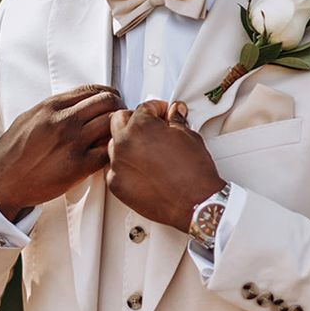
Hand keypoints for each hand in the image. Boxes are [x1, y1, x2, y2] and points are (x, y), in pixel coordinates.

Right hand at [0, 85, 125, 220]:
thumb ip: (55, 107)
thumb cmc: (14, 151)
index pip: (92, 90)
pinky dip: (113, 151)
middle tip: (118, 116)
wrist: (1, 181)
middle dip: (117, 107)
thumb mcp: (30, 117)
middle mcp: (64, 121)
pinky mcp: (78, 166)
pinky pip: (108, 152)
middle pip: (107, 102)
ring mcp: (73, 143)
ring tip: (115, 135)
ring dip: (118, 128)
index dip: (107, 92)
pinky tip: (108, 153)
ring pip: (112, 124)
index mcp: (52, 106)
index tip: (112, 98)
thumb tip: (78, 100)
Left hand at [107, 100, 225, 232]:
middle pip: (119, 120)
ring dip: (128, 143)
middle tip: (151, 126)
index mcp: (141, 126)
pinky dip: (125, 166)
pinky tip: (142, 168)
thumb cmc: (194, 173)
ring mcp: (118, 165)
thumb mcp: (188, 137)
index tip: (162, 113)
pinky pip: (115, 168)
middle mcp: (124, 143)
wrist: (195, 203)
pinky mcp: (116, 184)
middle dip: (135, 120)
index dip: (157, 108)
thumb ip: (176, 121)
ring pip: (114, 144)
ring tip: (147, 149)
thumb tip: (174, 114)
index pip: (144, 107)